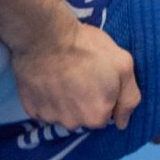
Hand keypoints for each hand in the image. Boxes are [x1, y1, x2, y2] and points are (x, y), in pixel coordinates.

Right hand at [10, 16, 140, 132]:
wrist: (44, 36)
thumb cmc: (86, 47)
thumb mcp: (123, 64)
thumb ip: (129, 97)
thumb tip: (123, 122)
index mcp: (98, 116)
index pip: (105, 114)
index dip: (103, 94)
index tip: (96, 76)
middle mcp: (74, 123)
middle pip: (83, 116)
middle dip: (83, 100)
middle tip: (79, 74)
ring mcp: (49, 117)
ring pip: (62, 114)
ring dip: (63, 101)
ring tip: (61, 75)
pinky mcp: (30, 108)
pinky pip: (42, 109)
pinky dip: (44, 98)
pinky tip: (46, 79)